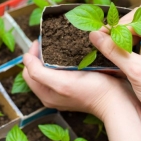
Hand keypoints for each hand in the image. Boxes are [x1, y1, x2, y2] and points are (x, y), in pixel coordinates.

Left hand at [22, 40, 138, 118]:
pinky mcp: (73, 86)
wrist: (115, 100)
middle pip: (37, 70)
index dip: (32, 54)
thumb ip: (39, 73)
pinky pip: (60, 71)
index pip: (28, 71)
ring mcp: (62, 90)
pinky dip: (60, 60)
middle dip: (40, 54)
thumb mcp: (62, 83)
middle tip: (48, 41)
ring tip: (57, 44)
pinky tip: (68, 53)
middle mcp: (51, 93)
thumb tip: (25, 58)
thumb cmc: (92, 91)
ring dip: (50, 56)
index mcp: (45, 93)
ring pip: (48, 69)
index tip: (41, 41)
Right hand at [89, 0, 140, 139]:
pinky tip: (125, 47)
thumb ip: (114, 51)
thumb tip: (94, 35)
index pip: (139, 19)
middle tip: (109, 39)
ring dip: (126, 30)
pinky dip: (131, 36)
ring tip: (117, 45)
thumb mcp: (135, 72)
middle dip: (123, 25)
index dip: (119, 26)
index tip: (102, 35)